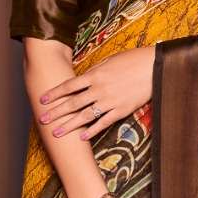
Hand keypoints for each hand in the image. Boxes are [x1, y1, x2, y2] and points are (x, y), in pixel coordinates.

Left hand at [38, 47, 155, 139]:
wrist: (155, 67)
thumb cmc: (133, 60)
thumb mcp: (111, 60)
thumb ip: (96, 71)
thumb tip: (83, 78)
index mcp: (95, 74)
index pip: (69, 86)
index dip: (55, 93)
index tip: (42, 100)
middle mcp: (99, 89)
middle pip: (73, 103)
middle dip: (55, 112)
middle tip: (42, 120)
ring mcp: (110, 101)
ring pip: (84, 116)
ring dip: (68, 125)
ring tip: (56, 133)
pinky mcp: (121, 110)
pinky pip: (103, 122)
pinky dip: (92, 130)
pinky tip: (81, 137)